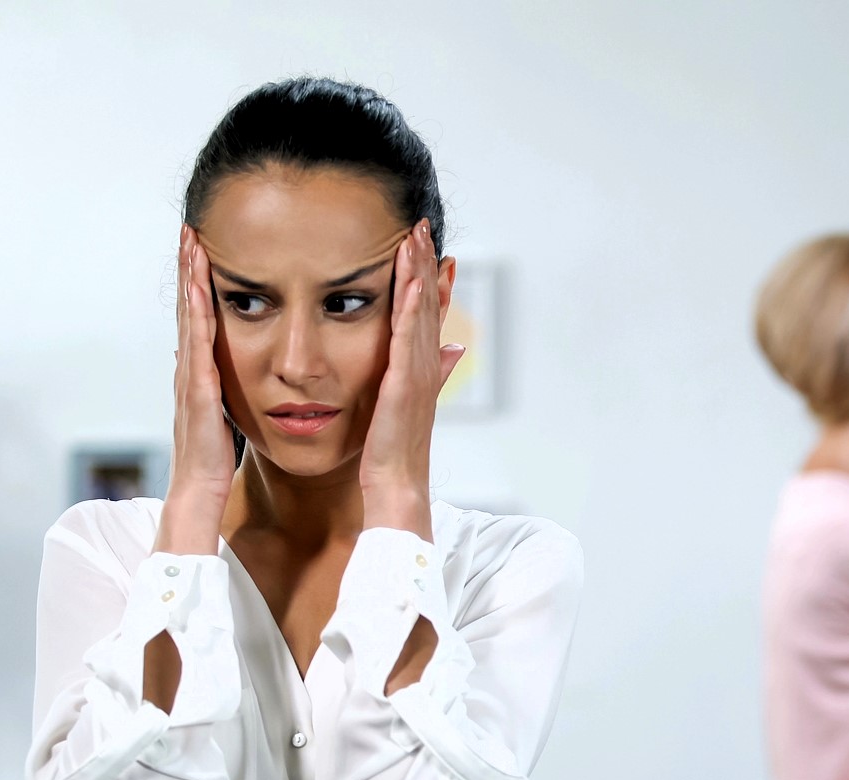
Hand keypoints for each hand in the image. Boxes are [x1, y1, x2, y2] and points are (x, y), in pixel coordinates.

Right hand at [156, 226, 234, 554]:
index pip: (200, 317)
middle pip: (189, 306)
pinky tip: (200, 289)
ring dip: (190, 278)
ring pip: (190, 316)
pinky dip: (198, 314)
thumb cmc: (214, 457)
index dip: (198, 282)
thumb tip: (215, 365)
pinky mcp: (198, 389)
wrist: (200, 490)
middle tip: (191, 228)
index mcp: (200, 371)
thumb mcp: (222, 412)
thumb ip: (219, 386)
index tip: (203, 247)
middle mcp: (190, 367)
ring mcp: (190, 375)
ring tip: (191, 242)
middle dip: (189, 267)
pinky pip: (198, 344)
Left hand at [359, 219, 464, 533]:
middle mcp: (423, 365)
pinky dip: (414, 305)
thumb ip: (430, 374)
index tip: (427, 248)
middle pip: (427, 303)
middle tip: (422, 225)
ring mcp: (417, 372)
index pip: (425, 314)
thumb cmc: (393, 454)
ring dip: (420, 271)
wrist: (395, 486)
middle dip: (425, 262)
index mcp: (419, 368)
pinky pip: (408, 335)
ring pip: (420, 311)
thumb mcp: (406, 405)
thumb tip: (455, 350)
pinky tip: (414, 279)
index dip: (429, 279)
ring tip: (417, 236)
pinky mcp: (405, 382)